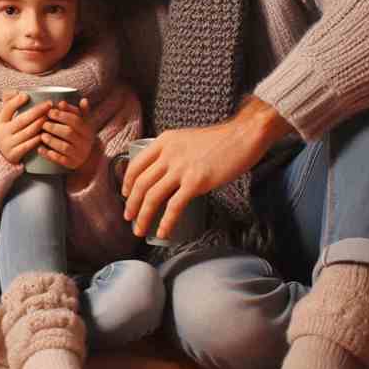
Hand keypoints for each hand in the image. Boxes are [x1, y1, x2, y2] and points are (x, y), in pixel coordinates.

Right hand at [0, 92, 50, 164]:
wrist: (1, 157)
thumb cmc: (9, 133)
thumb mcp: (6, 119)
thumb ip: (10, 104)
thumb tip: (18, 91)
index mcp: (1, 121)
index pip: (7, 108)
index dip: (16, 101)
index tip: (27, 95)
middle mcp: (2, 132)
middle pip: (21, 120)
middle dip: (37, 111)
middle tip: (49, 104)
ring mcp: (8, 145)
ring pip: (27, 132)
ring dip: (40, 124)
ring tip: (50, 117)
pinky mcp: (14, 155)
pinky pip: (28, 146)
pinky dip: (38, 139)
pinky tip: (46, 134)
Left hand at [37, 98, 95, 170]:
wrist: (87, 157)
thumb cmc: (79, 134)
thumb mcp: (81, 123)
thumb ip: (75, 111)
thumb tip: (70, 101)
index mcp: (87, 130)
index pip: (76, 121)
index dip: (62, 115)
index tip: (50, 111)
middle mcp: (85, 142)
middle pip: (69, 133)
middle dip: (55, 127)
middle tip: (43, 124)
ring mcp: (78, 154)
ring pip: (64, 147)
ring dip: (52, 141)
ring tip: (42, 135)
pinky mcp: (71, 164)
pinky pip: (60, 160)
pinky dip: (49, 155)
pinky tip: (40, 149)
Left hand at [122, 97, 294, 238]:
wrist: (243, 136)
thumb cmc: (220, 139)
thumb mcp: (187, 139)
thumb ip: (174, 152)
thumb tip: (166, 172)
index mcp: (164, 142)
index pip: (136, 164)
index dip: (127, 182)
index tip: (125, 194)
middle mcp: (168, 154)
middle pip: (141, 183)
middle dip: (131, 204)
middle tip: (129, 217)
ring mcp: (181, 168)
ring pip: (152, 196)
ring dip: (143, 216)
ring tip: (139, 229)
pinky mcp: (196, 182)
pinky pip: (174, 206)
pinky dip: (166, 222)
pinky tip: (163, 232)